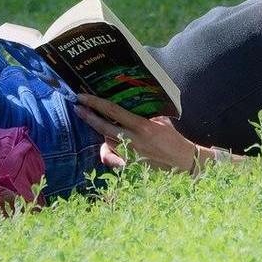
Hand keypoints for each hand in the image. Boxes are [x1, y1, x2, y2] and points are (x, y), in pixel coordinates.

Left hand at [74, 94, 196, 172]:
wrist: (184, 162)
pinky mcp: (131, 165)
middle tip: (77, 107)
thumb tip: (133, 103)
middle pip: (104, 127)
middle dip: (88, 117)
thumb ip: (146, 114)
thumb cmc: (174, 139)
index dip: (96, 103)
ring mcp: (131, 154)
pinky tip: (106, 145)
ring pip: (107, 141)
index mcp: (142, 126)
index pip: (113, 111)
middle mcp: (134, 140)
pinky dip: (108, 149)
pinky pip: (112, 156)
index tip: (83, 96)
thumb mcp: (161, 121)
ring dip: (100, 131)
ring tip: (94, 121)